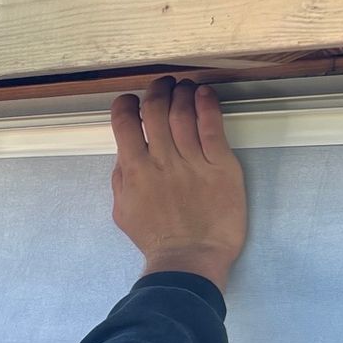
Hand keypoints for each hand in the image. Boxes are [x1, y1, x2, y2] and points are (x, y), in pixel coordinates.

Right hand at [109, 77, 246, 291]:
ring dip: (182, 93)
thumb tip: (125, 154)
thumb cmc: (155, 239)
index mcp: (134, 171)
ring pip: (184, 114)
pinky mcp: (221, 165)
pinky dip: (208, 105)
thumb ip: (121, 180)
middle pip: (156, 111)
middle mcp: (161, 160)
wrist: (189, 259)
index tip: (130, 101)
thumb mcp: (123, 211)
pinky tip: (204, 94)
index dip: (126, 106)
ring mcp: (192, 161)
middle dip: (157, 91)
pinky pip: (213, 128)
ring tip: (183, 85)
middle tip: (162, 84)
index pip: (125, 124)